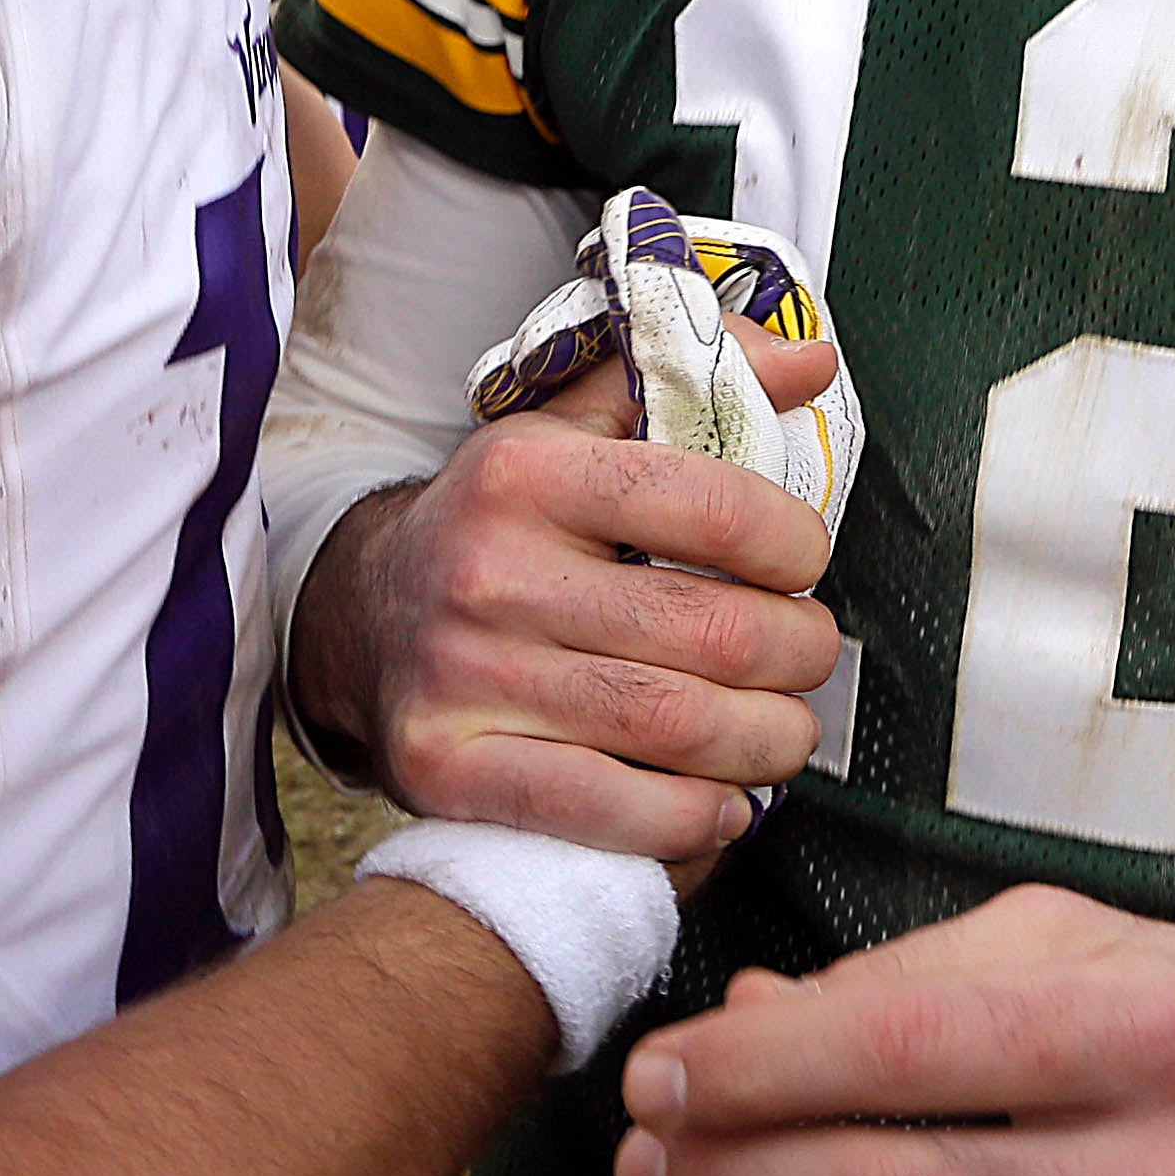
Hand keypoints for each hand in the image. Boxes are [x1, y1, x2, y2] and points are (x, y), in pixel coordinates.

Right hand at [292, 325, 843, 861]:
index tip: (803, 562)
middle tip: (808, 654)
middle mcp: (489, 571)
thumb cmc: (503, 521)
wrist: (363, 616)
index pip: (715, 507)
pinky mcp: (449, 769)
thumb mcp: (575, 428)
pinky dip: (691, 816)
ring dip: (768, 741)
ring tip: (784, 728)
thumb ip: (692, 381)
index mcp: (527, 472)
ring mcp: (464, 677)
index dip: (794, 544)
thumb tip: (812, 359)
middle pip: (715, 632)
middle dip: (799, 652)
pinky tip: (722, 800)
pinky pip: (608, 808)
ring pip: (678, 726)